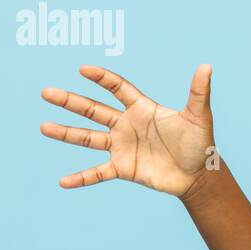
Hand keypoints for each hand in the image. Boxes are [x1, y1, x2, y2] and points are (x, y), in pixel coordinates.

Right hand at [39, 64, 216, 197]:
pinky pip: (97, 173)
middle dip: (70, 101)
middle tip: (46, 92)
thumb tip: (206, 66)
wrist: (199, 176)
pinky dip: (81, 178)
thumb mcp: (199, 117)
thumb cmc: (200, 143)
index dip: (102, 78)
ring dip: (66, 134)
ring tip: (44, 127)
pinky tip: (63, 182)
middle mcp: (127, 125)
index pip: (117, 88)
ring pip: (88, 138)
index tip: (83, 69)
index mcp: (142, 109)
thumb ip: (198, 92)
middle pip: (93, 110)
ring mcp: (122, 147)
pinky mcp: (123, 168)